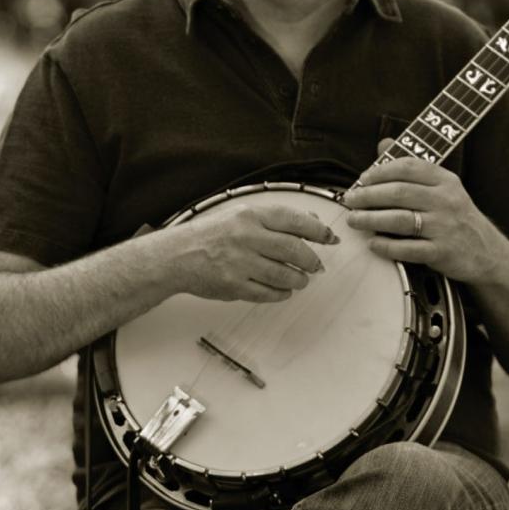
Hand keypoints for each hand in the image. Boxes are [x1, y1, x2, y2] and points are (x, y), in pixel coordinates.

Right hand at [145, 203, 338, 302]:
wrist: (177, 255)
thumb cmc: (212, 234)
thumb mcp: (242, 216)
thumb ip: (276, 219)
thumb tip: (313, 224)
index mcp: (250, 216)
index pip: (294, 221)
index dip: (318, 231)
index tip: (330, 239)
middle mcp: (246, 237)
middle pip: (294, 250)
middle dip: (312, 261)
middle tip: (316, 266)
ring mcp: (239, 263)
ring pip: (285, 275)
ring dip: (299, 279)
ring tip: (300, 279)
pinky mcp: (233, 286)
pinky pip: (268, 294)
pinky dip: (282, 293)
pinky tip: (283, 290)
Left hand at [342, 139, 508, 283]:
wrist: (486, 252)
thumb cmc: (456, 216)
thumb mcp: (442, 187)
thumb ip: (412, 168)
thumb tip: (383, 143)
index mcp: (445, 180)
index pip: (408, 167)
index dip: (381, 171)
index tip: (362, 178)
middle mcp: (446, 200)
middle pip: (399, 193)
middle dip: (368, 196)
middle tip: (349, 200)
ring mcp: (444, 227)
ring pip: (400, 220)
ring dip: (371, 219)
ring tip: (353, 220)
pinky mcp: (441, 252)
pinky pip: (407, 249)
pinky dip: (386, 246)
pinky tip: (372, 243)